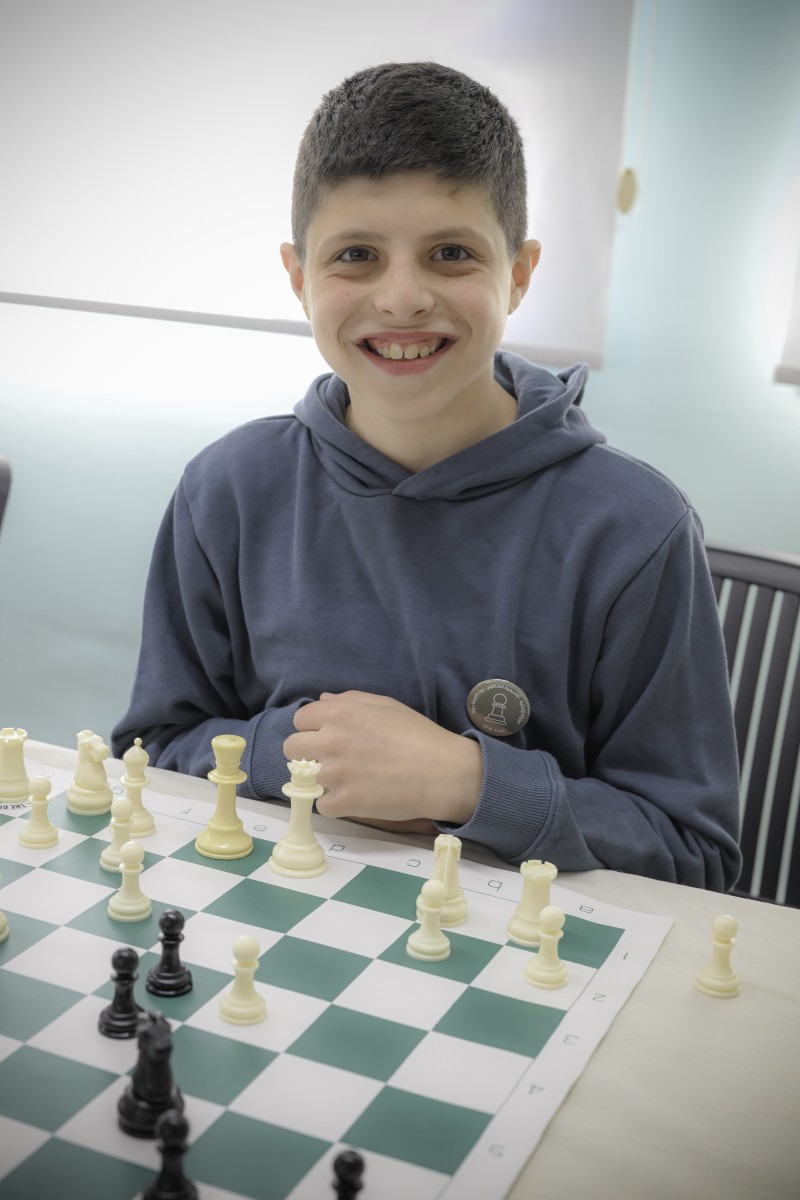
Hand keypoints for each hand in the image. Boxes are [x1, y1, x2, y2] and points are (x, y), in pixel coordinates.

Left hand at [283, 690, 481, 826]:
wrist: (443, 772)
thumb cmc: (418, 736)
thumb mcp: (386, 705)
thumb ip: (349, 700)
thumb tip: (322, 700)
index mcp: (340, 714)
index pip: (300, 720)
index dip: (313, 728)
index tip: (328, 737)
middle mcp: (331, 741)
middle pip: (292, 748)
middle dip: (307, 753)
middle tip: (331, 760)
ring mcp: (335, 773)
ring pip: (305, 778)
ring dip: (322, 780)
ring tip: (349, 780)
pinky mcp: (343, 802)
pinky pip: (321, 805)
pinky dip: (335, 804)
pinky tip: (357, 796)